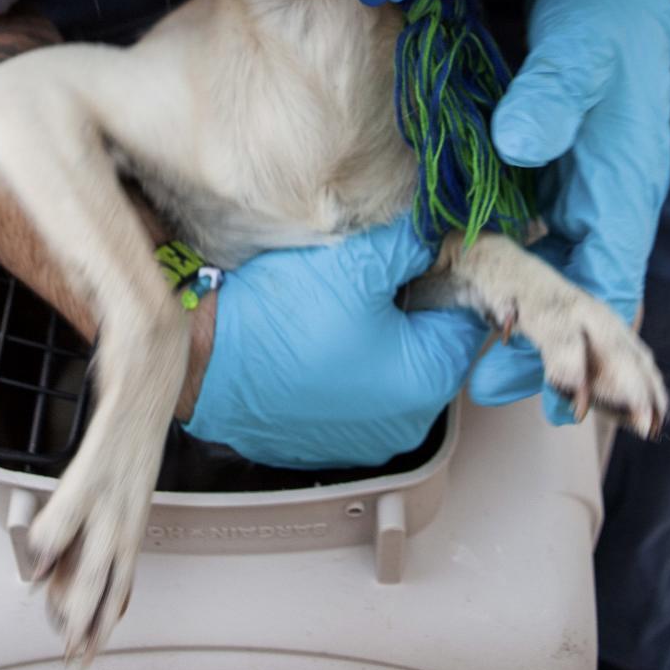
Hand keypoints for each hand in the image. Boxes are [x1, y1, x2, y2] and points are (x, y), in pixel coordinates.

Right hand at [184, 214, 486, 467]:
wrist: (202, 363)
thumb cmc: (280, 319)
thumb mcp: (356, 263)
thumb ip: (411, 242)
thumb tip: (434, 228)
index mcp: (429, 380)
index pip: (466, 314)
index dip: (447, 272)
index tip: (420, 247)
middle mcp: (408, 422)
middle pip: (431, 343)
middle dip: (410, 302)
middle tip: (372, 269)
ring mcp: (367, 437)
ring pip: (394, 366)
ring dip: (379, 333)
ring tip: (340, 299)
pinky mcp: (331, 440)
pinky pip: (359, 390)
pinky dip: (349, 360)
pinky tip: (318, 331)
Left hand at [469, 0, 669, 424]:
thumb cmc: (602, 20)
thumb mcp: (578, 53)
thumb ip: (550, 99)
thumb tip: (517, 145)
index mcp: (619, 189)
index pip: (604, 288)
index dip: (577, 344)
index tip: (539, 382)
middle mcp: (603, 200)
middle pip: (578, 293)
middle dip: (544, 345)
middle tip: (488, 384)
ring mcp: (579, 187)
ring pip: (554, 269)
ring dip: (522, 310)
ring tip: (474, 350)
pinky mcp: (552, 170)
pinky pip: (533, 232)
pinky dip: (508, 262)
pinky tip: (470, 278)